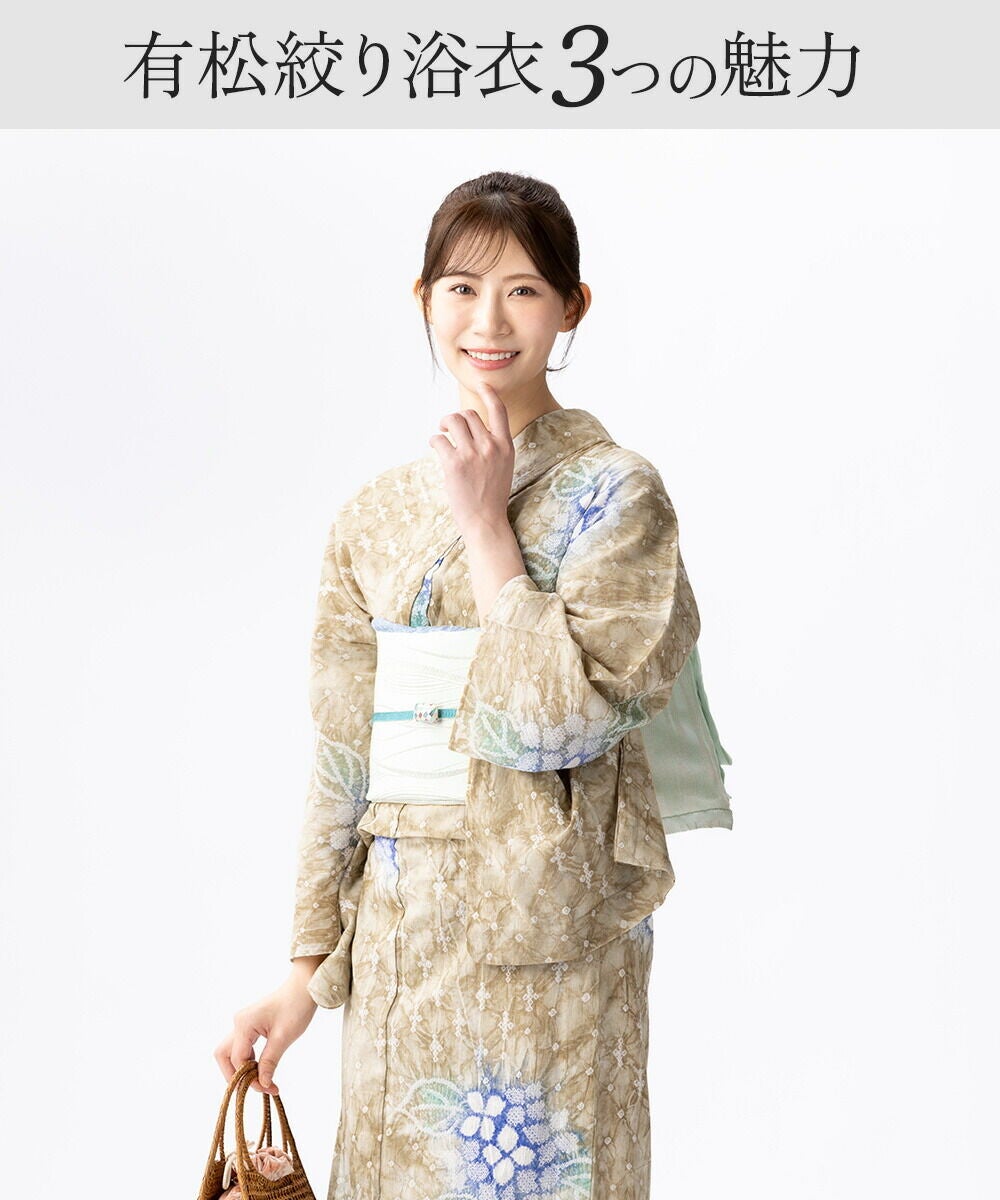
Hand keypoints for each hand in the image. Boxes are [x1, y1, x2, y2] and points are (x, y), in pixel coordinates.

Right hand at [214, 970, 318, 1095]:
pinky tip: (262, 1068)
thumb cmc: (295, 1007)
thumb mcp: (283, 1037)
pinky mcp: (250, 1025)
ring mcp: (243, 1023)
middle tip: (253, 1087)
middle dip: (234, 1075)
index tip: (265, 1088)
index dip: (248, 1078)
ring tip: (262, 1080)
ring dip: (243, 1068)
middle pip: (224, 1055)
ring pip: (232, 1052)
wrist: (303, 988)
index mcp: (244, 1024)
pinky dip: (249, 1060)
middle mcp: (239, 1023)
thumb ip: (269, 1061)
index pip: (237, 1060)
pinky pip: (243, 1046)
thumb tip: (263, 1084)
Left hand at [428, 382, 514, 538]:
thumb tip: (471, 428)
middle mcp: (491, 446)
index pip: (499, 410)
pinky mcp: (454, 464)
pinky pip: (438, 439)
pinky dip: (434, 441)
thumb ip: (493, 446)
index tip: (481, 383)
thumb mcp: (503, 466)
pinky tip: (436, 448)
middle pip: (469, 414)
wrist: (485, 521)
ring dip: (443, 425)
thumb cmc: (491, 496)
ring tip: (442, 435)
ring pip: (453, 421)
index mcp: (506, 446)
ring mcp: (473, 454)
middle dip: (456, 418)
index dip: (489, 393)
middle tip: (449, 429)